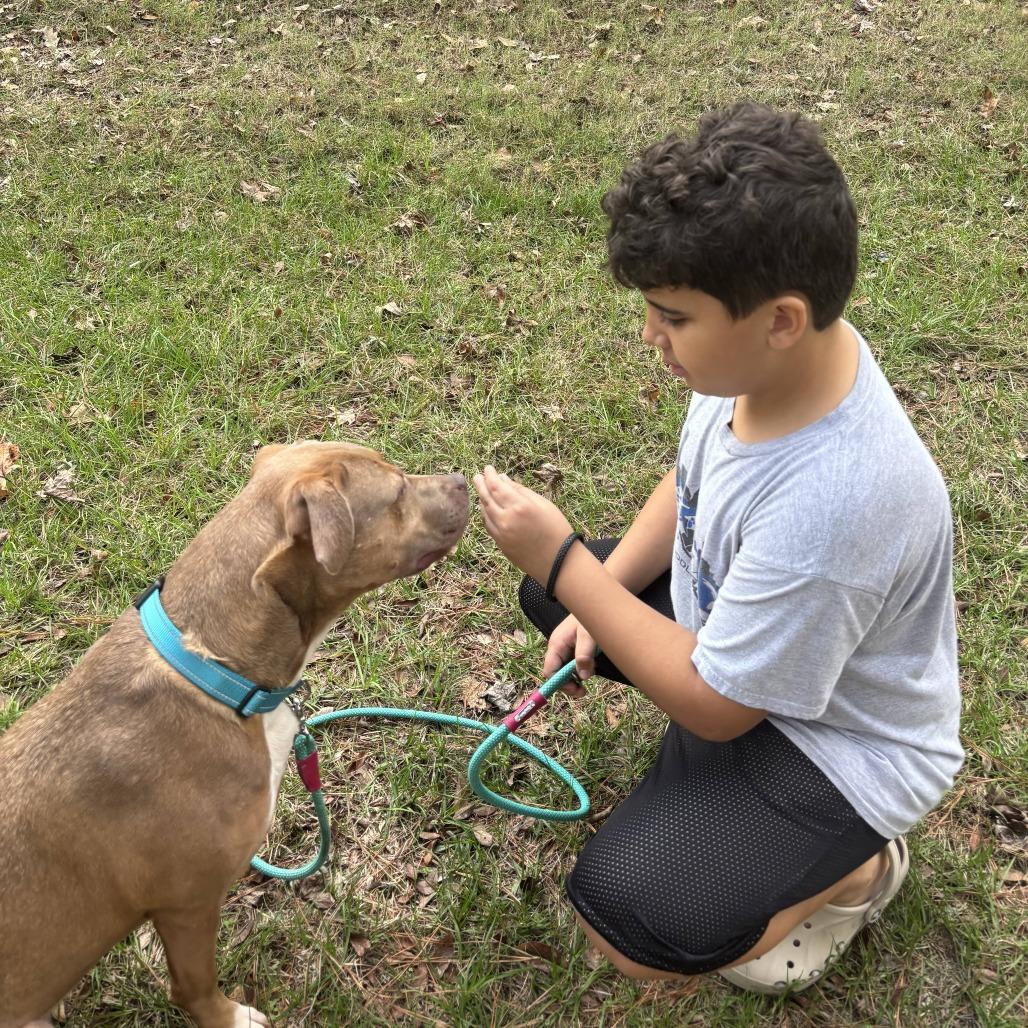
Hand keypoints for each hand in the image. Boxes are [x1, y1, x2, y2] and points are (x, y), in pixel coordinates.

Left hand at [472, 465, 573, 584]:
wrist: (559, 562)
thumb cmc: (557, 530)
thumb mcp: (544, 504)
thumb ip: (521, 491)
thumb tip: (503, 479)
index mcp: (520, 506)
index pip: (497, 486)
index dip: (489, 476)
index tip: (487, 468)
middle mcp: (507, 519)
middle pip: (486, 498)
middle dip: (480, 485)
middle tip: (477, 476)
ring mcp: (501, 533)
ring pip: (484, 512)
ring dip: (481, 499)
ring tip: (482, 490)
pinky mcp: (500, 544)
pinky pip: (487, 525)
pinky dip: (485, 514)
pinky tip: (487, 508)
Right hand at [543, 614, 595, 697]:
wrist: (595, 602)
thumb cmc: (590, 617)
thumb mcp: (588, 636)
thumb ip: (585, 655)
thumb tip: (582, 676)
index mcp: (556, 645)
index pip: (550, 670)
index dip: (559, 683)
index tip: (575, 689)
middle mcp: (558, 649)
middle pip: (556, 674)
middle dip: (569, 684)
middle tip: (584, 691)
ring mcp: (565, 649)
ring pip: (565, 671)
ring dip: (577, 676)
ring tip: (592, 671)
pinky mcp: (572, 649)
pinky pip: (572, 664)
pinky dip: (581, 669)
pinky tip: (591, 665)